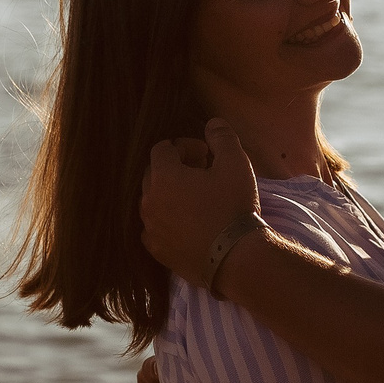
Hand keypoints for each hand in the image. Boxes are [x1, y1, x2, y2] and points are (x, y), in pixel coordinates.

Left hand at [141, 119, 260, 283]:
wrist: (235, 259)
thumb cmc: (234, 207)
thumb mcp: (235, 164)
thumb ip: (221, 137)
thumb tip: (212, 123)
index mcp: (163, 176)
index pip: (162, 148)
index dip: (184, 146)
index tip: (205, 154)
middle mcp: (148, 201)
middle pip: (153, 173)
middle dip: (175, 167)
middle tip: (201, 172)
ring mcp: (149, 228)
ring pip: (152, 200)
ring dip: (169, 193)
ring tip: (195, 198)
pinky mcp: (156, 250)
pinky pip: (153, 227)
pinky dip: (166, 219)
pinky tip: (187, 223)